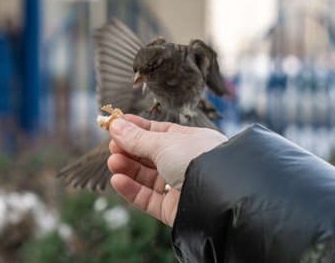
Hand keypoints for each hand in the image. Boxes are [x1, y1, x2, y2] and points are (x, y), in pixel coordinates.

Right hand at [107, 114, 227, 225]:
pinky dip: (132, 190)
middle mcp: (186, 164)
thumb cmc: (199, 159)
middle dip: (129, 150)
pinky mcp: (174, 210)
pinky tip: (117, 180)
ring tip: (113, 162)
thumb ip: (137, 138)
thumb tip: (116, 126)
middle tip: (112, 146)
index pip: (159, 133)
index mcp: (191, 142)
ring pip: (147, 178)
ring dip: (127, 168)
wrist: (222, 197)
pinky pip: (149, 199)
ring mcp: (180, 187)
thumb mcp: (165, 143)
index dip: (137, 128)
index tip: (116, 125)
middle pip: (150, 156)